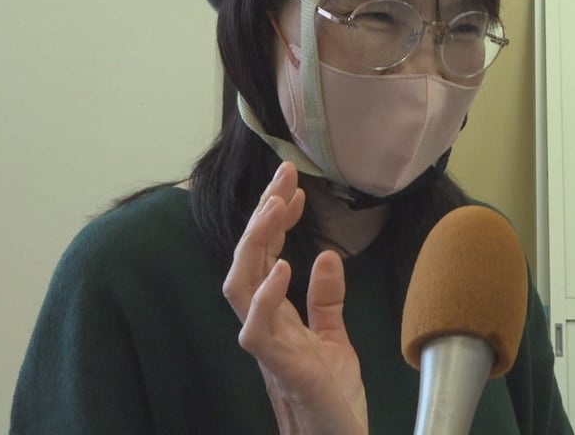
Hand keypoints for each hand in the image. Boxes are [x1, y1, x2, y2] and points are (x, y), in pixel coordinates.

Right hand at [222, 161, 367, 434]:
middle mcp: (264, 325)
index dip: (273, 219)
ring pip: (240, 286)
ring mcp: (268, 346)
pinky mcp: (281, 368)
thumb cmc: (332, 399)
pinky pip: (257, 331)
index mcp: (276, 316)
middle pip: (247, 260)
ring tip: (277, 206)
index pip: (265, 255)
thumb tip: (325, 255)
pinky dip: (266, 297)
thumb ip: (326, 300)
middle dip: (261, 215)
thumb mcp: (334, 339)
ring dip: (257, 242)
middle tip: (284, 176)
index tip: (295, 186)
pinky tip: (283, 266)